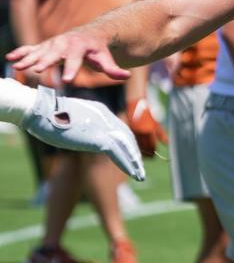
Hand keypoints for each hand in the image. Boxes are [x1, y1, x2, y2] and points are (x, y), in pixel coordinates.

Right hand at [7, 32, 130, 82]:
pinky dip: (21, 51)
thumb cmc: (98, 50)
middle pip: (54, 53)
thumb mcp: (106, 59)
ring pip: (39, 51)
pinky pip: (31, 48)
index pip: (76, 60)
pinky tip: (9, 58)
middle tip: (38, 71)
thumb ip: (114, 69)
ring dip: (28, 58)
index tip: (66, 80)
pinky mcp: (45, 46)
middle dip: (46, 61)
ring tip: (17, 66)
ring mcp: (53, 44)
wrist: (89, 34)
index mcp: (81, 47)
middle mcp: (65, 43)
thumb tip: (127, 76)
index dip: (71, 69)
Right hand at [22, 87, 145, 180]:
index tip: (131, 152)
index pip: (119, 128)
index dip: (127, 142)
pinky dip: (127, 164)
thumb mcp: (71, 116)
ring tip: (140, 175)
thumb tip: (81, 132)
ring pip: (126, 146)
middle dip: (134, 153)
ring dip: (134, 162)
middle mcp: (106, 118)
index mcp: (100, 111)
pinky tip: (134, 174)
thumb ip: (82, 124)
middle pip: (127, 137)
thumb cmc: (48, 115)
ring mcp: (103, 127)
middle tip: (139, 167)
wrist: (42, 111)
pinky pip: (118, 154)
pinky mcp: (98, 138)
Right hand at [127, 98, 167, 157]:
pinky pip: (131, 142)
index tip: (153, 156)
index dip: (152, 153)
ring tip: (143, 155)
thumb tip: (167, 144)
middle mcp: (141, 133)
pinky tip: (136, 148)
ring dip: (140, 152)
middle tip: (149, 157)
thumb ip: (162, 135)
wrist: (136, 104)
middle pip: (144, 148)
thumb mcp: (156, 124)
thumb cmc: (148, 114)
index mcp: (149, 131)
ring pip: (137, 146)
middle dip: (146, 154)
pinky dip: (134, 146)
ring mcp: (133, 132)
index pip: (151, 147)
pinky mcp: (127, 131)